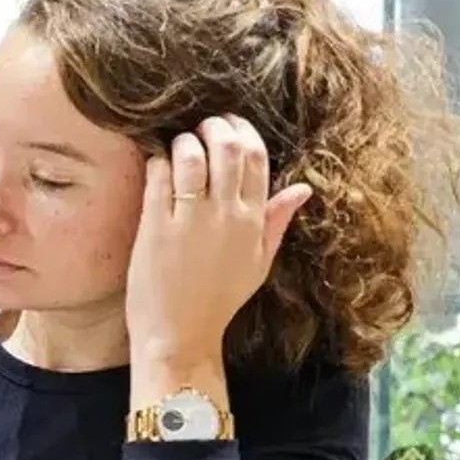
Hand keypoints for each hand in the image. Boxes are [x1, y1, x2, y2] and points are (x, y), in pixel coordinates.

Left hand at [124, 116, 312, 366]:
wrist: (179, 334)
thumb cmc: (218, 299)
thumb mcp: (259, 262)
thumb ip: (277, 221)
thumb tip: (303, 188)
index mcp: (253, 221)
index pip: (257, 157)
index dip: (243, 131)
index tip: (229, 124)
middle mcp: (226, 215)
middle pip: (228, 148)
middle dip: (214, 127)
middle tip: (202, 126)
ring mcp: (190, 221)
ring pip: (192, 157)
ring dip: (184, 141)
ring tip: (179, 144)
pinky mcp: (155, 228)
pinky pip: (158, 178)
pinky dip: (158, 162)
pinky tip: (157, 165)